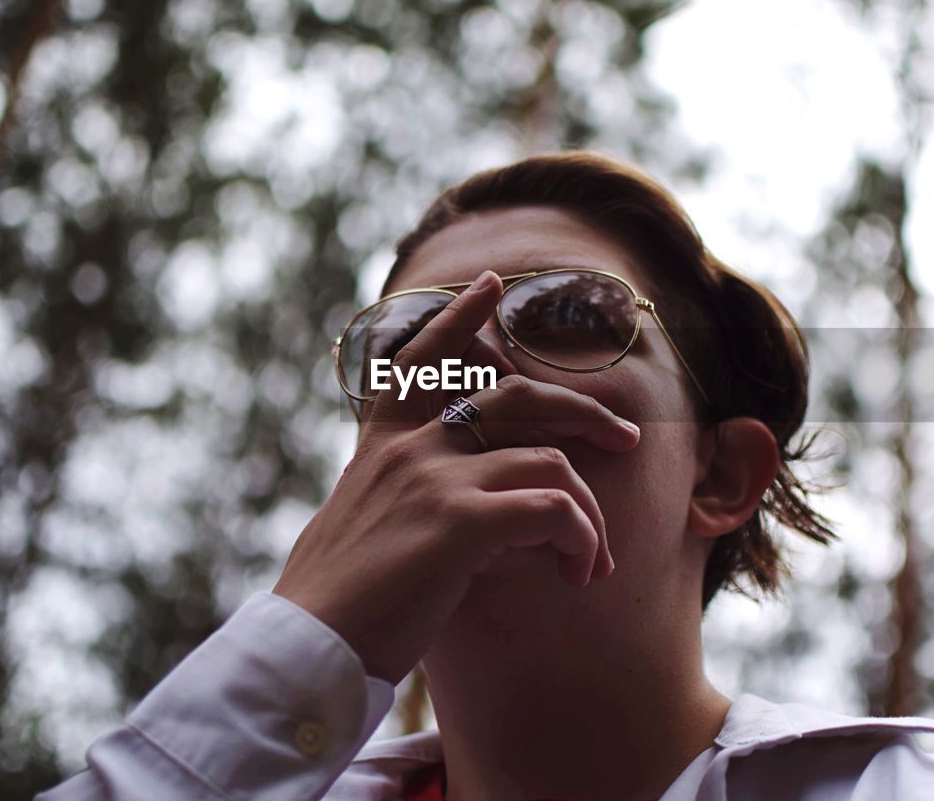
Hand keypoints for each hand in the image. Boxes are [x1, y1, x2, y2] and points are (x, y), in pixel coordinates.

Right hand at [273, 270, 639, 683]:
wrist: (307, 649)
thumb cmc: (339, 603)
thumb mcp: (361, 527)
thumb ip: (403, 498)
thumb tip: (459, 508)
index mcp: (381, 447)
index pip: (422, 362)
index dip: (458, 319)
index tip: (490, 284)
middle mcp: (409, 448)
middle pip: (516, 396)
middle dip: (583, 409)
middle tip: (626, 436)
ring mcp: (434, 478)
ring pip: (550, 463)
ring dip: (589, 514)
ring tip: (594, 562)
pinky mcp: (460, 521)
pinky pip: (554, 509)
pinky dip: (582, 539)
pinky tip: (580, 574)